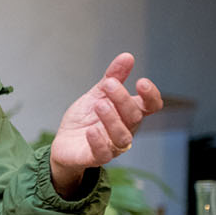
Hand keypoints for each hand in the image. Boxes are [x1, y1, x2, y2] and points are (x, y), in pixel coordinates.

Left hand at [49, 52, 162, 196]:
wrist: (64, 143)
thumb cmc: (85, 119)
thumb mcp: (97, 94)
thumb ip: (112, 77)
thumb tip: (127, 56)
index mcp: (128, 113)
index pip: (150, 106)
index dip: (151, 96)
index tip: (141, 81)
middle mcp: (125, 129)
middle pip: (134, 116)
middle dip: (122, 99)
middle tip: (108, 84)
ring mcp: (112, 145)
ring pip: (123, 136)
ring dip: (112, 119)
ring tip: (100, 104)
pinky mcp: (96, 157)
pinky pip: (104, 153)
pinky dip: (99, 141)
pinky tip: (91, 130)